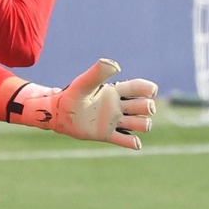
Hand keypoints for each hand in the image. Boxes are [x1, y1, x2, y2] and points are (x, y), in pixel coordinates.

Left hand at [6, 59, 157, 149]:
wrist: (58, 114)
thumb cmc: (71, 96)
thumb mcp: (84, 84)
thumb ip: (97, 74)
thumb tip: (115, 65)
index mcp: (115, 92)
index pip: (140, 88)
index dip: (148, 89)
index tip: (149, 92)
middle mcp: (118, 106)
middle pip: (145, 107)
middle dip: (147, 108)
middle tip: (131, 110)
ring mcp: (114, 121)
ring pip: (141, 124)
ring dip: (143, 125)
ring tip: (130, 125)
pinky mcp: (107, 135)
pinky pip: (127, 141)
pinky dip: (133, 143)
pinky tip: (134, 142)